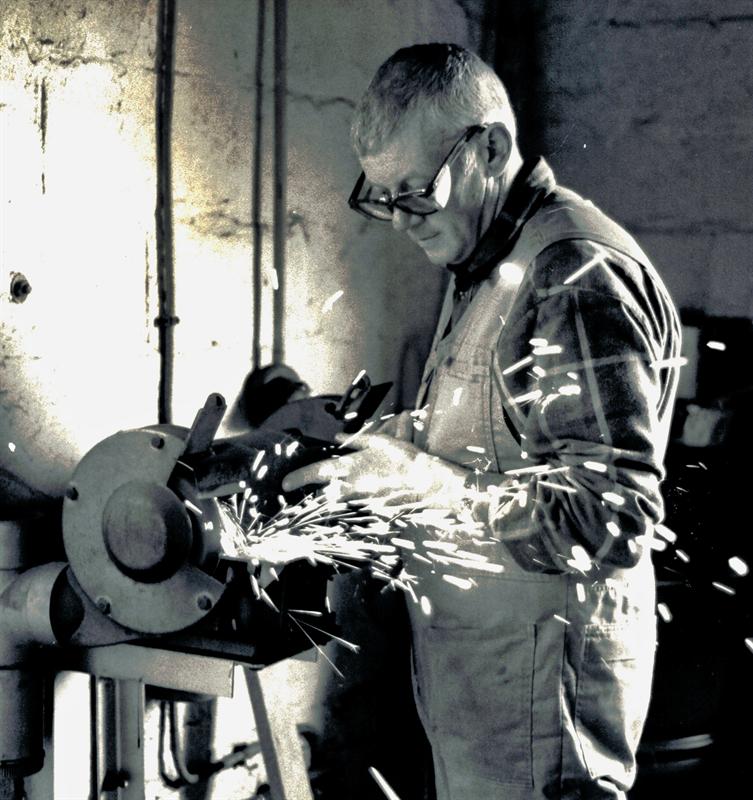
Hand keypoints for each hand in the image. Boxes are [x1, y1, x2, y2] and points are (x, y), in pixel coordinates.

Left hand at [281, 433, 465, 506]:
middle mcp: (352, 487)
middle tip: (303, 494)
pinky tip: (360, 496)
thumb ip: (356, 441)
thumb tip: (337, 438)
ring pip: (338, 502)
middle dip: (313, 495)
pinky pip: (354, 507)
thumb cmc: (405, 459)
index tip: (284, 483)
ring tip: (338, 493)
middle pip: (322, 495)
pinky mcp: (371, 510)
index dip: (298, 478)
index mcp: (352, 467)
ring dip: (333, 499)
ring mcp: (361, 501)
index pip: (317, 472)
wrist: (428, 484)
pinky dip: (351, 503)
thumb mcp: (381, 442)